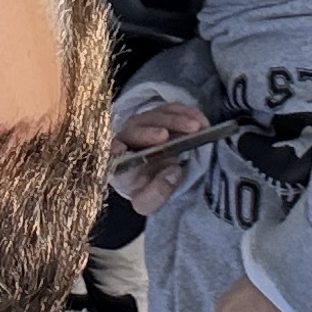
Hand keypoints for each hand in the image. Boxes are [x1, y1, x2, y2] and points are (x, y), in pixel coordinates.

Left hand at [111, 100, 214, 218]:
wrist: (151, 174)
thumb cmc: (144, 188)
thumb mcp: (148, 201)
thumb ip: (157, 193)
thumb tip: (174, 171)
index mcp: (118, 163)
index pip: (111, 154)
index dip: (115, 151)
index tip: (121, 150)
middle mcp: (126, 139)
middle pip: (134, 130)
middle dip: (149, 131)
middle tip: (166, 135)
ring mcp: (142, 123)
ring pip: (153, 116)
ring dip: (175, 119)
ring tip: (197, 127)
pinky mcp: (158, 114)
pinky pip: (170, 109)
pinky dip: (186, 112)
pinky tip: (200, 119)